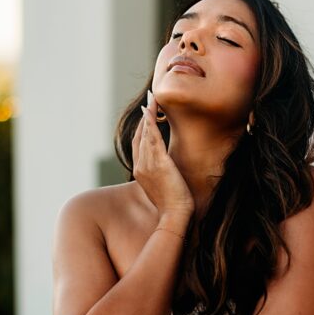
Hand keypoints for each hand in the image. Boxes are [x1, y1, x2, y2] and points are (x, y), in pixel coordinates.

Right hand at [132, 90, 193, 218]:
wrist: (176, 216)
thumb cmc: (174, 205)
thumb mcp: (164, 186)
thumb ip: (163, 173)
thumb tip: (169, 166)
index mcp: (140, 172)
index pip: (138, 144)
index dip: (142, 127)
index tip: (147, 113)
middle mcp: (140, 166)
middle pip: (139, 136)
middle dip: (144, 116)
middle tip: (150, 99)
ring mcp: (147, 165)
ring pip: (144, 134)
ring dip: (148, 114)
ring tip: (152, 99)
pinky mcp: (159, 164)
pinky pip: (152, 138)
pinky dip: (150, 123)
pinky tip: (151, 111)